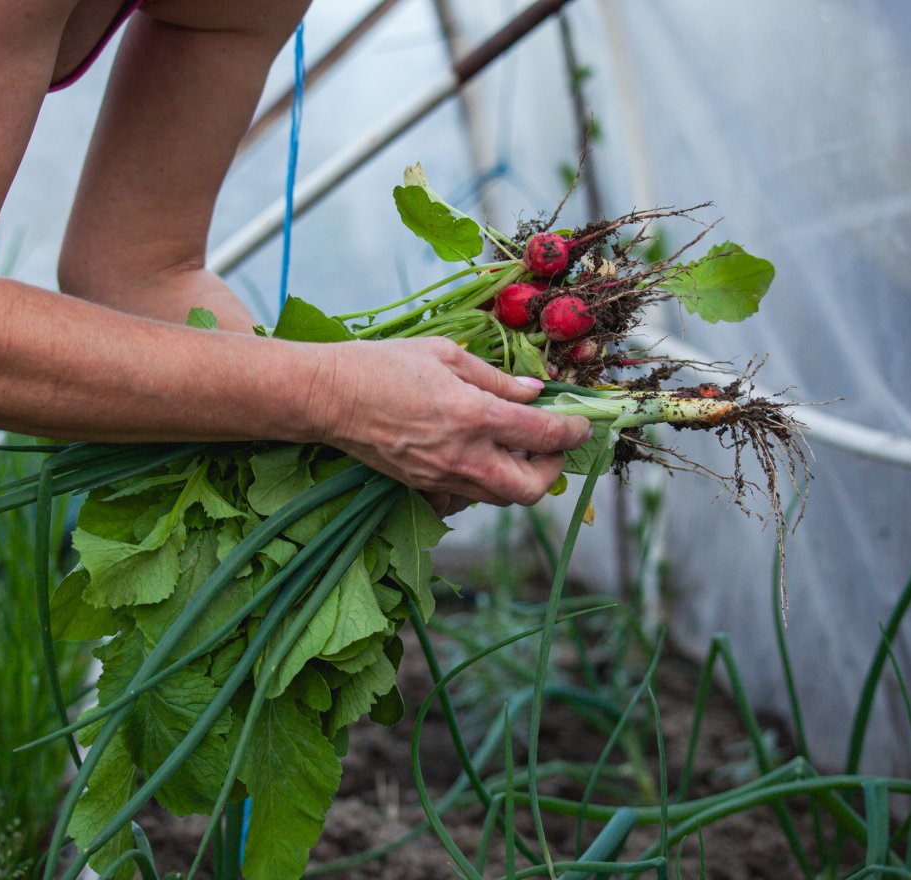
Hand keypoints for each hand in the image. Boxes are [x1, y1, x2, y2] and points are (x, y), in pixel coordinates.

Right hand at [312, 338, 591, 505]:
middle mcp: (464, 456)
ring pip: (502, 498)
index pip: (544, 435)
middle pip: (531, 488)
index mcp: (475, 416)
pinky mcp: (423, 487)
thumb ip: (496, 379)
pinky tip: (480, 456)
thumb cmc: (382, 365)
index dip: (574, 431)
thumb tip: (535, 392)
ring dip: (521, 478)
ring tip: (519, 448)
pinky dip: (486, 482)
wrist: (328, 397)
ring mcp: (442, 478)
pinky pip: (470, 497)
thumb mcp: (446, 355)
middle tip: (551, 443)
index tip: (582, 423)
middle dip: (552, 468)